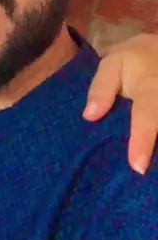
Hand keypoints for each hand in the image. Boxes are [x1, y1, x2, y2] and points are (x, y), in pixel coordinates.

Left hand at [83, 34, 157, 173]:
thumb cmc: (135, 61)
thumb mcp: (114, 63)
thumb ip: (102, 88)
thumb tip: (89, 116)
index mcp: (152, 87)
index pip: (147, 114)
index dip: (143, 139)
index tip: (138, 167)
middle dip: (156, 152)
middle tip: (140, 177)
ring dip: (157, 152)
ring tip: (147, 178)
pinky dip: (157, 146)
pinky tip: (151, 166)